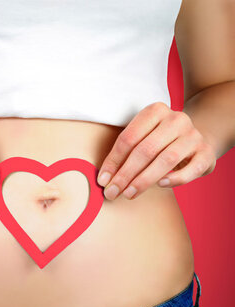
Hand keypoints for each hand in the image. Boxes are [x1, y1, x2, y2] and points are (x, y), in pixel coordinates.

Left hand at [97, 102, 216, 199]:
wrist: (194, 140)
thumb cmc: (159, 142)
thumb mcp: (142, 138)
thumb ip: (125, 153)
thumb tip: (104, 179)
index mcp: (155, 111)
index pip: (128, 138)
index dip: (113, 161)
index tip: (102, 181)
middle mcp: (176, 119)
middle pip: (145, 150)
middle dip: (125, 174)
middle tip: (112, 192)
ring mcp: (194, 135)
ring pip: (166, 160)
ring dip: (144, 180)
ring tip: (129, 194)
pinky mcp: (207, 152)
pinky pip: (191, 169)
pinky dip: (175, 179)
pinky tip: (161, 185)